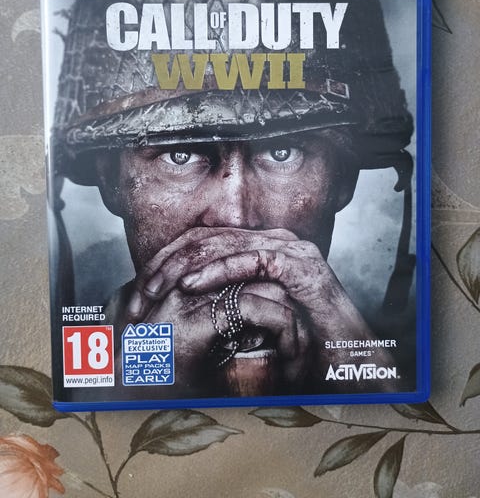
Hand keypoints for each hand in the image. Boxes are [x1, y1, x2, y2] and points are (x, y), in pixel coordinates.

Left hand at [122, 226, 393, 392]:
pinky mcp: (300, 264)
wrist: (348, 357)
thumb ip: (222, 302)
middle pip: (205, 236)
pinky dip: (217, 271)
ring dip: (182, 267)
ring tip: (155, 289)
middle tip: (140, 292)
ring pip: (222, 243)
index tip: (140, 288)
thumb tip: (177, 303)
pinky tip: (190, 286)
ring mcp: (288, 248)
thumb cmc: (299, 341)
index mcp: (258, 247)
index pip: (202, 239)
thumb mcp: (249, 317)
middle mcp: (272, 240)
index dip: (166, 258)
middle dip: (166, 262)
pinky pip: (250, 260)